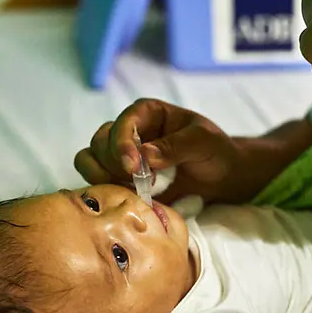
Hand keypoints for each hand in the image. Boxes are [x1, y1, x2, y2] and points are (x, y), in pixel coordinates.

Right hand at [74, 99, 240, 202]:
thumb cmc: (214, 151)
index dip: (122, 144)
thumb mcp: (203, 142)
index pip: (123, 123)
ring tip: (128, 190)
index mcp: (147, 113)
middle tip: (137, 182)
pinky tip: (126, 199)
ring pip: (90, 160)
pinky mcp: (120, 179)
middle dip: (113, 164)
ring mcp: (121, 156)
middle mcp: (129, 131)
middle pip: (100, 142)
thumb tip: (145, 156)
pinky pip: (97, 181)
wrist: (221, 177)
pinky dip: (104, 190)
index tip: (133, 167)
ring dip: (102, 176)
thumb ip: (176, 146)